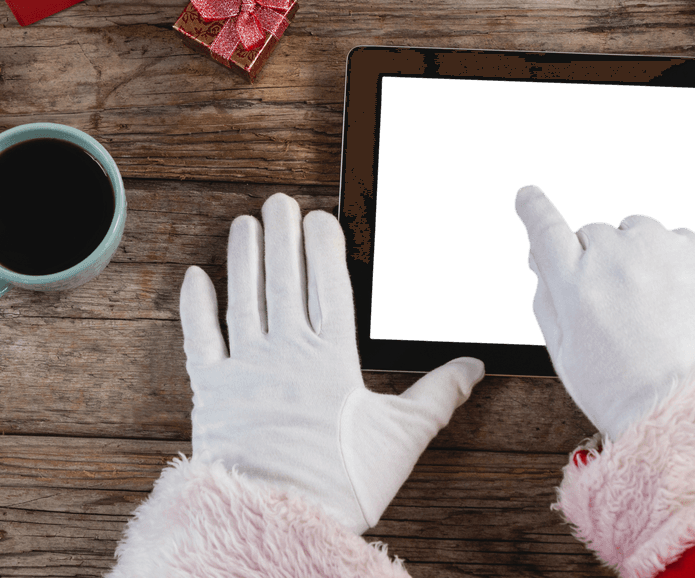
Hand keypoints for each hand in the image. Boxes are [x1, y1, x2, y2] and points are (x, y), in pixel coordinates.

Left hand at [180, 193, 483, 532]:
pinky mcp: (213, 391)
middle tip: (280, 202)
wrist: (282, 518)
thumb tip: (473, 366)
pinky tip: (195, 277)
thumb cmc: (343, 481)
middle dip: (283, 235)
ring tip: (245, 224)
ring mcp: (247, 368)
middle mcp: (288, 351)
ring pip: (245, 297)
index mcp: (333, 357)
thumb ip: (439, 394)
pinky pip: (201, 338)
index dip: (326, 246)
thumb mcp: (404, 436)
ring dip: (244, 257)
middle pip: (285, 279)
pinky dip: (196, 307)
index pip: (331, 285)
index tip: (323, 218)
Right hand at [514, 185, 694, 438]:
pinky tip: (674, 297)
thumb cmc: (625, 391)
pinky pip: (675, 239)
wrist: (692, 409)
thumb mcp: (564, 354)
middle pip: (593, 233)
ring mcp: (658, 252)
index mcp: (574, 285)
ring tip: (648, 301)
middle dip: (596, 257)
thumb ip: (547, 300)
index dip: (533, 210)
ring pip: (635, 230)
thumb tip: (541, 262)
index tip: (529, 198)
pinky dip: (671, 259)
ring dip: (635, 253)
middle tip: (612, 300)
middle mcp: (614, 259)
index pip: (544, 229)